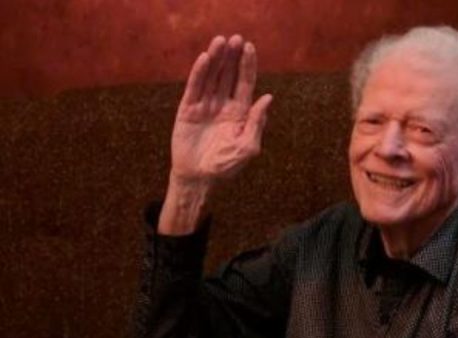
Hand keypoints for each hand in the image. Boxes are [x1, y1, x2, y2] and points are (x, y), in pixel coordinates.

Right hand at [171, 34, 271, 185]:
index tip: (250, 48)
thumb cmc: (225, 166)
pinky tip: (205, 58)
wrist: (199, 178)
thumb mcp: (247, 147)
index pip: (245, 84)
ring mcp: (205, 105)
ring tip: (220, 41)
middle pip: (229, 75)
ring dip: (217, 59)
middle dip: (233, 57)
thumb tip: (268, 98)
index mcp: (240, 113)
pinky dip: (199, 73)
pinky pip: (195, 87)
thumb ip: (257, 123)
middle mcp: (223, 105)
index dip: (247, 66)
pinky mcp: (189, 109)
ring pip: (212, 77)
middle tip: (236, 38)